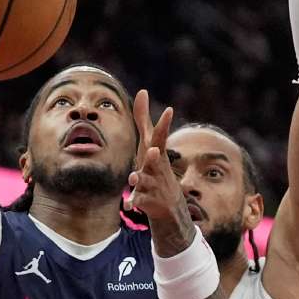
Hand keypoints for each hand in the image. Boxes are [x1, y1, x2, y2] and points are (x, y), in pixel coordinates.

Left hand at [124, 90, 192, 250]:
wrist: (170, 207)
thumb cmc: (156, 167)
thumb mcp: (150, 144)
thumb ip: (144, 119)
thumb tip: (141, 91)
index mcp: (156, 154)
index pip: (161, 138)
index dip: (165, 124)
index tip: (170, 110)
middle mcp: (156, 168)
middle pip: (155, 160)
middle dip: (154, 155)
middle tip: (153, 150)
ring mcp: (153, 185)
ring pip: (145, 181)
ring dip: (139, 179)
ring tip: (133, 178)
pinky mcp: (147, 201)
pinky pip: (139, 201)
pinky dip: (133, 202)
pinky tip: (128, 205)